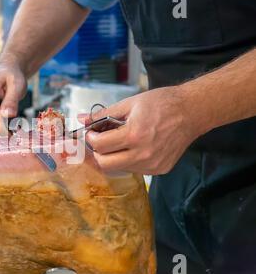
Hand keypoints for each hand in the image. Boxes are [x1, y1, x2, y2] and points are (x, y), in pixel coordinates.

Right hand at [0, 63, 26, 133]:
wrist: (4, 74)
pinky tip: (6, 122)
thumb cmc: (10, 77)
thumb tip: (8, 115)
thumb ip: (12, 100)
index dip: (1, 125)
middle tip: (17, 127)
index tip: (12, 133)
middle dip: (1, 128)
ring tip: (13, 122)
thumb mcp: (17, 84)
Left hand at [78, 86, 204, 174]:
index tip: (92, 132)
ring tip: (119, 142)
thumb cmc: (161, 103)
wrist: (191, 112)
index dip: (91, 138)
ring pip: (119, 168)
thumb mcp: (130, 103)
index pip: (100, 145)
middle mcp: (143, 154)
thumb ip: (104, 114)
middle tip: (101, 141)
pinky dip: (128, 160)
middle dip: (98, 152)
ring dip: (113, 157)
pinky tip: (134, 147)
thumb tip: (82, 119)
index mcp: (134, 135)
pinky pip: (134, 170)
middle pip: (105, 164)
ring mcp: (152, 165)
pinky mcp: (159, 170)